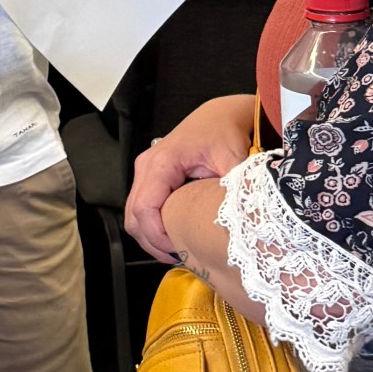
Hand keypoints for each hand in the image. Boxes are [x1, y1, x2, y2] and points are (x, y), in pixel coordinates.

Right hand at [124, 91, 255, 258]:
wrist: (219, 115)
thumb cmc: (223, 131)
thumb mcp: (233, 160)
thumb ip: (233, 189)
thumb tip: (239, 220)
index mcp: (162, 163)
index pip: (144, 209)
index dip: (157, 237)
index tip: (179, 250)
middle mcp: (147, 166)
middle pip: (133, 217)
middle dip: (152, 243)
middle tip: (179, 256)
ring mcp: (146, 172)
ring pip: (133, 215)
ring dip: (151, 237)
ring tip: (178, 249)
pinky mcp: (151, 177)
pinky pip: (142, 208)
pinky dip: (153, 226)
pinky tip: (174, 234)